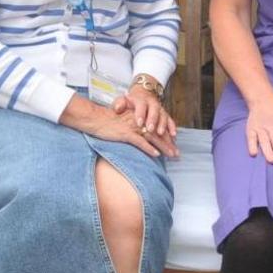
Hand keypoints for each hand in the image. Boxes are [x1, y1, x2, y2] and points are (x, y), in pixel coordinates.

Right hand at [62, 98, 178, 157]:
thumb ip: (133, 126)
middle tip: (177, 153)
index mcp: (140, 118)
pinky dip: (149, 148)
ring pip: (153, 137)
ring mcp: (133, 127)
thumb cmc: (107, 121)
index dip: (166, 136)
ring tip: (171, 155)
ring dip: (163, 147)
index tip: (173, 145)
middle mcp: (139, 121)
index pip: (156, 127)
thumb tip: (142, 136)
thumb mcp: (124, 121)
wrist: (95, 118)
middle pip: (158, 133)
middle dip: (168, 144)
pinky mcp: (126, 134)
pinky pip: (140, 142)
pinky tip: (156, 154)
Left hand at [114, 79, 177, 145]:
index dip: (140, 114)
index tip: (139, 123)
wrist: (143, 94)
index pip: (141, 105)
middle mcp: (152, 103)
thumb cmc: (130, 101)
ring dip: (163, 124)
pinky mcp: (165, 114)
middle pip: (154, 110)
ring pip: (163, 115)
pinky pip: (170, 120)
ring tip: (160, 133)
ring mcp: (160, 108)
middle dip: (153, 120)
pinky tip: (173, 135)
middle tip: (150, 129)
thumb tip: (117, 108)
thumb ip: (119, 103)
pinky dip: (172, 127)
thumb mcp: (123, 100)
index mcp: (141, 99)